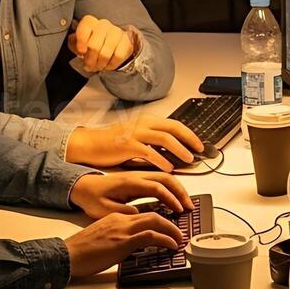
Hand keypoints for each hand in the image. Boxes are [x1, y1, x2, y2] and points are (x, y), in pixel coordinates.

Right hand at [64, 212, 183, 279]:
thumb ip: (120, 237)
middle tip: (179, 231)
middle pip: (154, 215)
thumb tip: (134, 246)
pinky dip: (165, 239)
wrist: (67, 256)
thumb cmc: (81, 252)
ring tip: (179, 239)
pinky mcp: (124, 241)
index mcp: (115, 217)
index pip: (143, 215)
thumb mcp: (104, 239)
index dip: (159, 221)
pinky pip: (151, 236)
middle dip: (170, 222)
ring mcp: (123, 229)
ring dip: (172, 230)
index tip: (167, 227)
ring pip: (156, 221)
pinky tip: (172, 245)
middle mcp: (121, 219)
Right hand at [66, 119, 204, 171]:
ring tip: (188, 159)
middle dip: (189, 139)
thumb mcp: (137, 137)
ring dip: (179, 149)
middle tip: (199, 150)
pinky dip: (161, 159)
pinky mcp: (127, 145)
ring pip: (164, 138)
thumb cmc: (112, 143)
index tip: (199, 143)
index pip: (174, 124)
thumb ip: (153, 141)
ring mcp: (135, 133)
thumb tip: (173, 151)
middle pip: (173, 128)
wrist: (89, 144)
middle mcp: (143, 124)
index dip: (189, 133)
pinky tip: (168, 167)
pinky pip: (149, 152)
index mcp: (147, 121)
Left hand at [68, 15, 137, 72]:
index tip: (81, 52)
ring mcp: (116, 31)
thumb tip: (76, 46)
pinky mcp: (126, 41)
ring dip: (100, 64)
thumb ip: (74, 43)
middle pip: (94, 46)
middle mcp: (103, 24)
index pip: (84, 29)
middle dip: (90, 60)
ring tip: (97, 67)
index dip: (81, 42)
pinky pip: (118, 56)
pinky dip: (111, 65)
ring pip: (106, 53)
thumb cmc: (92, 42)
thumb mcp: (78, 41)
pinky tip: (107, 66)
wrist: (112, 42)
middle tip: (89, 66)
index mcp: (90, 22)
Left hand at [68, 171, 191, 220]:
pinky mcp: (139, 179)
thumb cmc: (92, 197)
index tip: (178, 210)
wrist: (82, 186)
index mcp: (128, 183)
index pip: (156, 188)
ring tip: (186, 203)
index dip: (170, 198)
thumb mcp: (102, 209)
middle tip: (189, 206)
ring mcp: (139, 175)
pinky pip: (160, 180)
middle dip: (181, 192)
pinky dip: (171, 188)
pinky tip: (174, 198)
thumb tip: (140, 215)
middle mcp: (136, 176)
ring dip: (178, 189)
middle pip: (166, 178)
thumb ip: (122, 212)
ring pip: (166, 177)